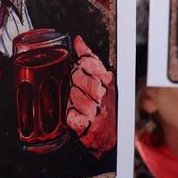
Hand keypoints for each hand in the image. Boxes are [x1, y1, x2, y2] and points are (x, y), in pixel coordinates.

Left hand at [65, 36, 115, 157]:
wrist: (107, 136)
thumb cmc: (103, 106)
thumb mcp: (101, 80)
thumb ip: (90, 60)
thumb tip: (78, 41)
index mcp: (107, 81)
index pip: (91, 63)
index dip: (82, 64)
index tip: (79, 65)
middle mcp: (103, 95)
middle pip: (77, 78)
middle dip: (75, 83)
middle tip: (80, 90)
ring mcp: (95, 111)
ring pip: (72, 96)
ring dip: (72, 101)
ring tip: (81, 105)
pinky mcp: (87, 126)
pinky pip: (70, 115)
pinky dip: (71, 116)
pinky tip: (78, 117)